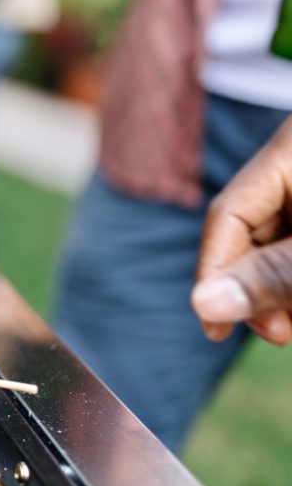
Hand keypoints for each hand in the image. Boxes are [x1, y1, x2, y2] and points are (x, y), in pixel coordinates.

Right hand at [192, 116, 291, 345]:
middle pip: (255, 229)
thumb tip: (202, 306)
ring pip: (282, 240)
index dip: (217, 274)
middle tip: (277, 334)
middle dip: (259, 285)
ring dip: (284, 286)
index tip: (215, 329)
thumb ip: (274, 273)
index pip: (227, 215)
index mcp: (290, 151)